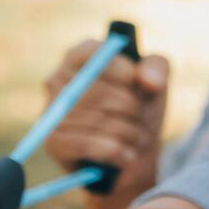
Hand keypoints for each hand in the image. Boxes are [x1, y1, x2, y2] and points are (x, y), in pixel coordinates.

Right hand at [44, 38, 170, 208]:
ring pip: (97, 120)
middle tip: (142, 119)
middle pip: (97, 90)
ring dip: (128, 133)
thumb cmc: (139, 111)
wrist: (132, 156)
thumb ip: (157, 68)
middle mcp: (57, 80)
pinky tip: (127, 155)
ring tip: (137, 138)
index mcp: (79, 58)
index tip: (138, 82)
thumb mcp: (155, 83)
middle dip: (131, 108)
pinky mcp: (53, 142)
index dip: (118, 67)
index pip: (91, 52)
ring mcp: (51, 111)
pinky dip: (115, 152)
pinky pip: (86, 144)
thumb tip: (148, 81)